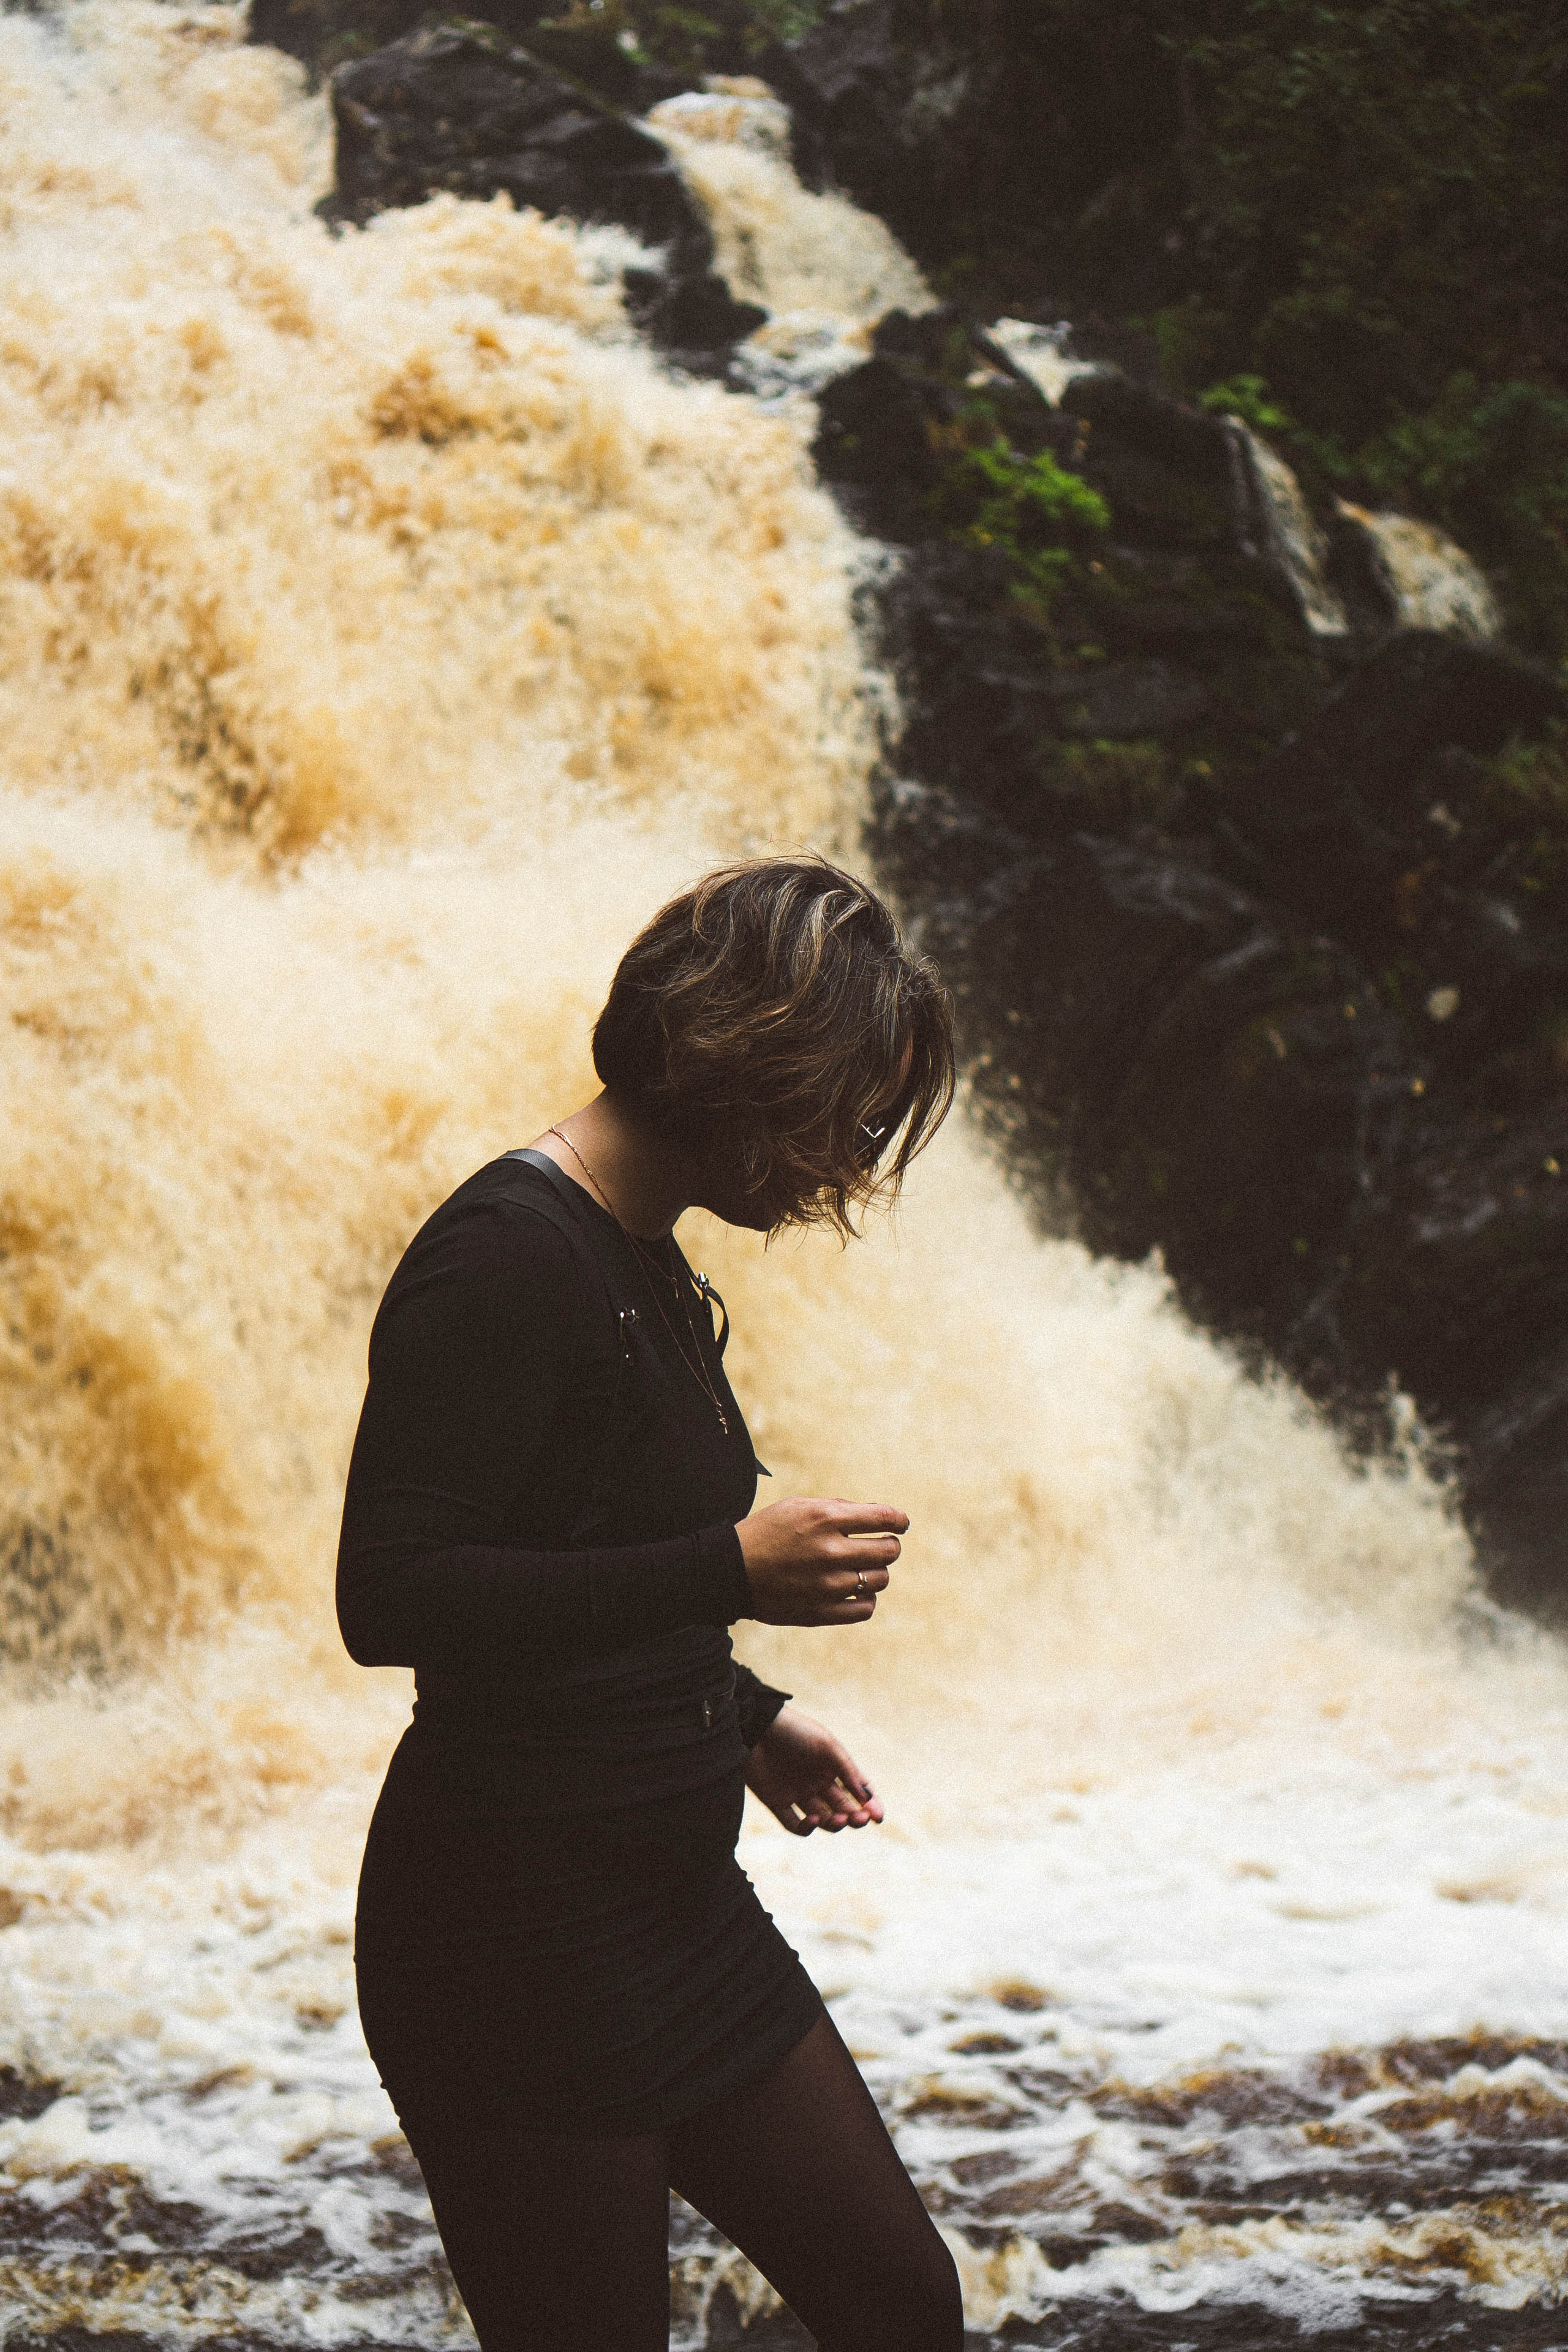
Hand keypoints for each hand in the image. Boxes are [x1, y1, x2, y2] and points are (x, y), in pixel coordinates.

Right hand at [735, 1496, 905, 1626]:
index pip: (883, 1518)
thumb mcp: (799, 1506)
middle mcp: (830, 1551)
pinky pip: (865, 1609)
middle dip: (890, 1545)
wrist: (730, 1570)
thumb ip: (840, 1509)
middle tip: (881, 1545)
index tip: (900, 1524)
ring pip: (880, 1580)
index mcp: (825, 1519)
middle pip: (888, 1551)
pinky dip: (867, 1599)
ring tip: (861, 1567)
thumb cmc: (766, 1533)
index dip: (899, 1520)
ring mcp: (827, 1584)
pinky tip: (856, 1590)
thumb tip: (880, 1517)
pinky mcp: (821, 1611)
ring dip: (877, 1572)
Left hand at [745, 1705, 882, 1836]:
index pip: (857, 1790)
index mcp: (832, 1766)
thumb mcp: (827, 1746)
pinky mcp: (777, 1802)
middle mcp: (817, 1782)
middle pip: (842, 1808)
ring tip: (837, 1819)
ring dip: (833, 1823)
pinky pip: (794, 1824)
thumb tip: (867, 1797)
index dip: (870, 1804)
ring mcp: (797, 1793)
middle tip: (859, 1819)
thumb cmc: (795, 1731)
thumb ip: (847, 1771)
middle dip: (853, 1816)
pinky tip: (813, 1820)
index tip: (878, 1817)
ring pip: (822, 1819)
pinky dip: (806, 1828)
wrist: (755, 1727)